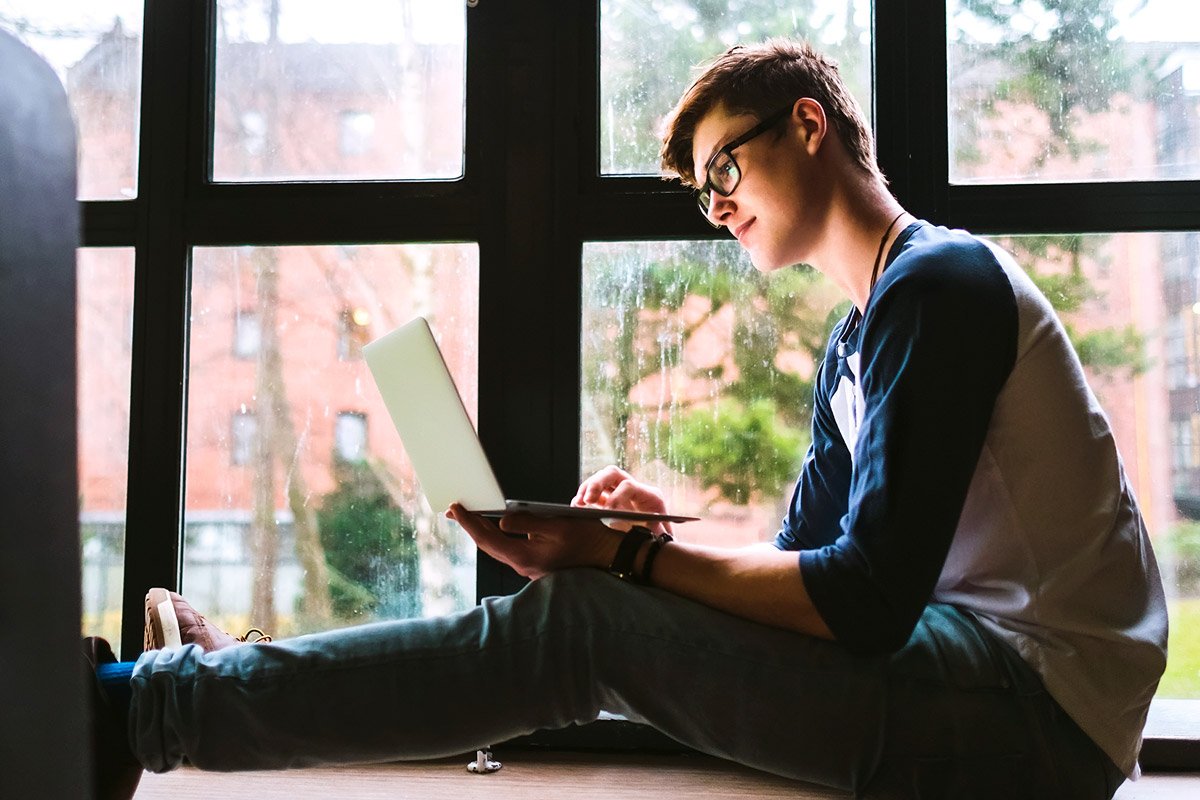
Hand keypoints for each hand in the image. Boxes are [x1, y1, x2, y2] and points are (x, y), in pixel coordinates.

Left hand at [446, 504, 620, 580]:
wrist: (607, 555)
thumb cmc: (587, 539)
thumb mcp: (557, 524)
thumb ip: (527, 523)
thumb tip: (501, 521)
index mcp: (526, 557)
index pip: (487, 540)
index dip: (469, 523)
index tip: (456, 509)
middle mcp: (523, 566)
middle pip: (488, 545)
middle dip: (471, 526)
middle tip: (455, 510)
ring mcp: (529, 567)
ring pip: (497, 548)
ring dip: (483, 531)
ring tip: (469, 515)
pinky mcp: (535, 564)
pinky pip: (509, 549)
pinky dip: (498, 536)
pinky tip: (494, 526)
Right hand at [572, 465, 673, 535]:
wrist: (660, 548)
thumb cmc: (661, 543)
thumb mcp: (656, 538)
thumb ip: (640, 530)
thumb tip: (619, 525)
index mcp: (650, 496)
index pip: (629, 486)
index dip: (616, 497)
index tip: (607, 513)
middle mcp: (635, 490)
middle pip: (613, 474)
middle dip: (597, 484)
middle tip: (587, 500)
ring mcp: (621, 494)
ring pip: (601, 479)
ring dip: (587, 489)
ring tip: (579, 503)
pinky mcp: (610, 501)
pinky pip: (595, 493)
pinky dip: (584, 497)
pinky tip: (578, 506)